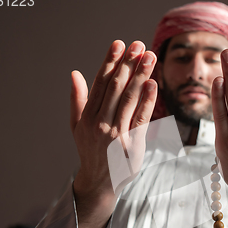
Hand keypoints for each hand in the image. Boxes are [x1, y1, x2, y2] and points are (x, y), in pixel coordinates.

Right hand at [70, 40, 157, 219]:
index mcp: (87, 116)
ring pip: (129, 99)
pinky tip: (153, 84)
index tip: (119, 44)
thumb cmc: (91, 151)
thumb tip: (75, 73)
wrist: (100, 183)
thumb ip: (78, 100)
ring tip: (149, 57)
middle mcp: (99, 123)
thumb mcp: (78, 126)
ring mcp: (116, 135)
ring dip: (140, 76)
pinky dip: (148, 101)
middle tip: (138, 45)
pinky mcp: (132, 145)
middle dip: (128, 64)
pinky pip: (141, 119)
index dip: (110, 62)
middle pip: (116, 87)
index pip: (100, 83)